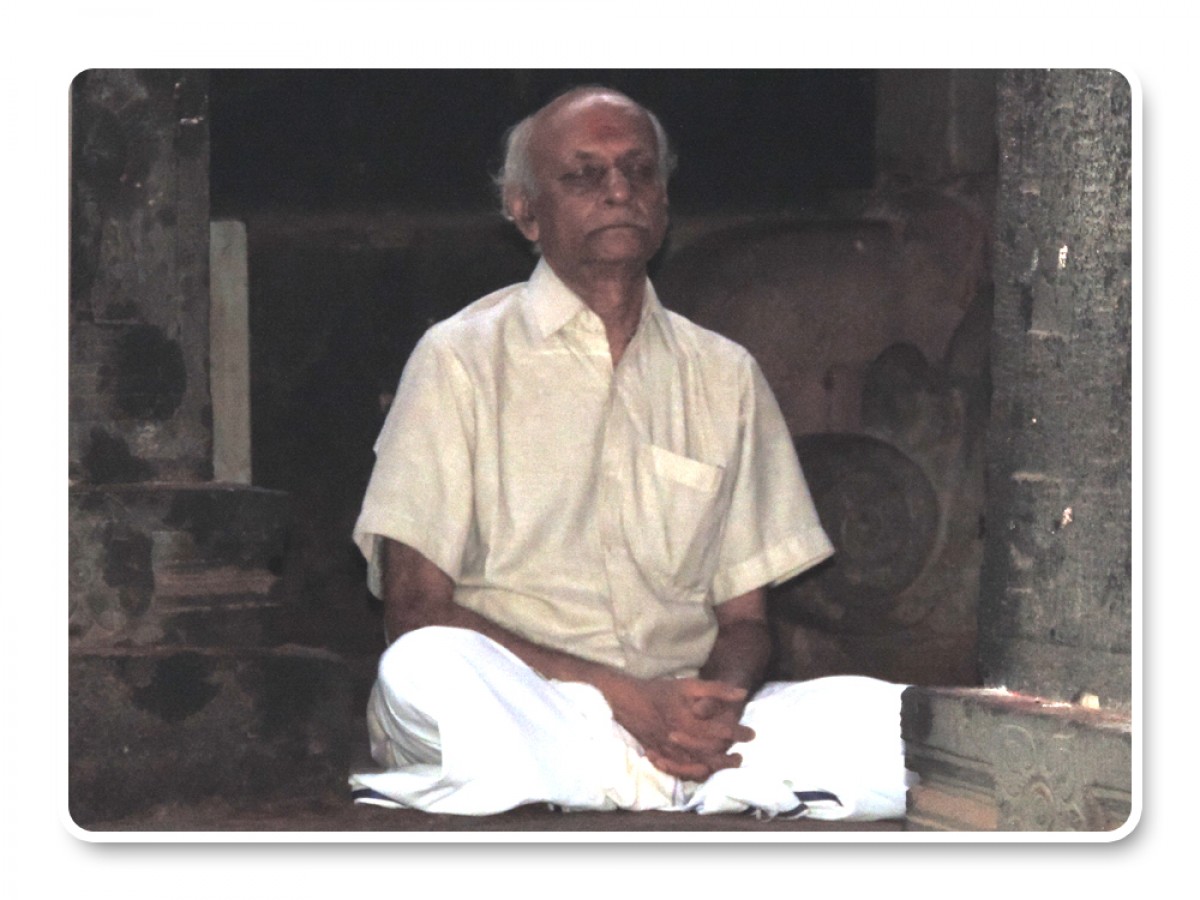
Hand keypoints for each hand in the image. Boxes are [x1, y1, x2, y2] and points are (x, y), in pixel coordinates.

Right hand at [610, 676, 755, 781]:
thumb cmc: (660, 691)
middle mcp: (681, 739)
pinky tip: (704, 771)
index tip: (751, 734)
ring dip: (715, 768)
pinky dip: (694, 773)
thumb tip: (742, 693)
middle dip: (729, 757)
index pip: (721, 731)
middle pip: (711, 753)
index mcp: (689, 720)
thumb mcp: (689, 685)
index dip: (738, 733)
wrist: (629, 701)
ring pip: (697, 766)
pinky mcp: (661, 756)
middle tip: (741, 757)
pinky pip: (681, 771)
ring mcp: (670, 751)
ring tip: (728, 764)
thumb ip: (716, 689)